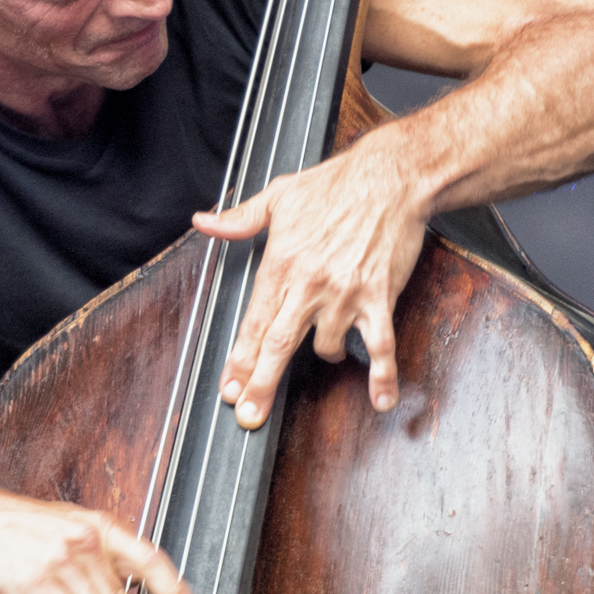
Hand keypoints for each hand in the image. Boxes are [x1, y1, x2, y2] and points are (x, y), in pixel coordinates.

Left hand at [193, 131, 431, 430]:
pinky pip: (380, 345)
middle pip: (278, 345)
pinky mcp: (379, 298)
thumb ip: (239, 218)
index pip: (254, 320)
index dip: (239, 358)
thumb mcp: (278, 195)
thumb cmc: (334, 184)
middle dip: (261, 384)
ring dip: (325, 355)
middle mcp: (309, 284)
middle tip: (248, 416)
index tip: (229, 387)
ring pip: (326, 347)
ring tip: (326, 353)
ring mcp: (345, 294)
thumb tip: (203, 222)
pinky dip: (382, 376)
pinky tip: (381, 400)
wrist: (389, 177)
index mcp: (281, 263)